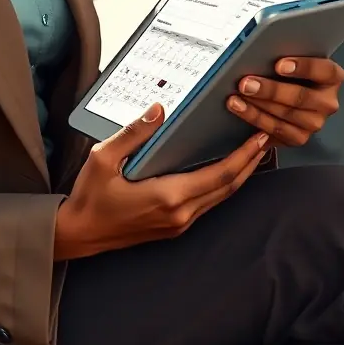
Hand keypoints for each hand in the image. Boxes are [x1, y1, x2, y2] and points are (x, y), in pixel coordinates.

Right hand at [54, 105, 268, 259]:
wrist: (79, 234)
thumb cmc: (90, 197)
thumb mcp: (104, 158)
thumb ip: (134, 133)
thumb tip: (158, 109)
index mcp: (168, 196)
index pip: (219, 175)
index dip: (243, 156)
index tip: (259, 137)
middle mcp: (180, 214)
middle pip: (227, 188)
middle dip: (249, 163)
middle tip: (265, 138)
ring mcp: (178, 224)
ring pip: (220, 198)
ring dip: (239, 175)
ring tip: (252, 152)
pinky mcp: (173, 228)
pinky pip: (207, 204)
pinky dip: (222, 186)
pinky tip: (224, 172)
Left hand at [227, 56, 343, 146]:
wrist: (284, 92)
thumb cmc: (286, 70)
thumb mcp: (289, 58)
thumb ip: (283, 54)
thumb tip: (260, 51)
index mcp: (332, 77)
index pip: (325, 70)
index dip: (304, 67)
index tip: (279, 64)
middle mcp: (327, 101)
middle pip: (301, 97)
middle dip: (270, 90)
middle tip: (246, 84)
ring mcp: (315, 122)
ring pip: (286, 115)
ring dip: (258, 107)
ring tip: (236, 98)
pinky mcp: (300, 137)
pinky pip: (277, 131)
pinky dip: (256, 119)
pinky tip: (241, 110)